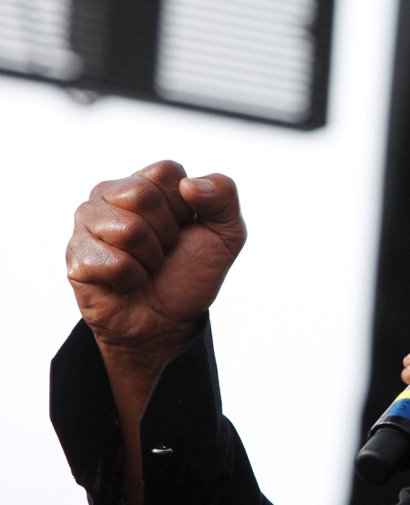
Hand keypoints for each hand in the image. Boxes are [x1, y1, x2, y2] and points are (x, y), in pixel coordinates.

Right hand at [67, 160, 245, 365]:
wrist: (170, 322)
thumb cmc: (192, 272)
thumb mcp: (227, 234)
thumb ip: (224, 196)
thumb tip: (190, 185)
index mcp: (145, 182)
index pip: (166, 171)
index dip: (186, 206)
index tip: (185, 227)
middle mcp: (109, 195)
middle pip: (142, 195)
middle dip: (167, 233)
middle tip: (164, 251)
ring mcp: (86, 224)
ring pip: (127, 229)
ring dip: (150, 258)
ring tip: (146, 266)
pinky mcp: (76, 257)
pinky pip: (114, 262)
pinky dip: (133, 279)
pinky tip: (127, 282)